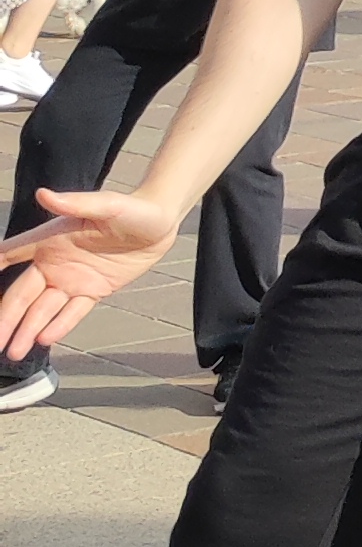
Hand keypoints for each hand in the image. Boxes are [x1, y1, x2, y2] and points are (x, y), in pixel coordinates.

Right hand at [0, 191, 181, 353]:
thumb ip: (74, 203)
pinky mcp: (93, 290)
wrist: (161, 222)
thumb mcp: (106, 205)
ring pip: (43, 309)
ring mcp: (73, 278)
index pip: (11, 253)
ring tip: (13, 352)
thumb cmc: (132, 208)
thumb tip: (43, 194)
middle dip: (6, 317)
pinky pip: (72, 313)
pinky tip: (43, 341)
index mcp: (50, 238)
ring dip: (27, 330)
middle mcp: (55, 261)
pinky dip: (58, 326)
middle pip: (22, 294)